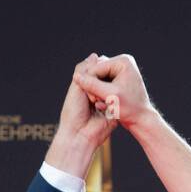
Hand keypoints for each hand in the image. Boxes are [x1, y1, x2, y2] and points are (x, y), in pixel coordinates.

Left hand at [45, 54, 117, 177]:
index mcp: (84, 88)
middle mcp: (95, 94)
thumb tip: (96, 55)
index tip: (101, 67)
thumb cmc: (74, 111)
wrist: (80, 135)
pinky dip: (114, 100)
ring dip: (109, 90)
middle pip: (105, 79)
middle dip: (105, 79)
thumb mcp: (77, 87)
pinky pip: (116, 101)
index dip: (98, 69)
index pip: (95, 72)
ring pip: (112, 89)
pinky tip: (112, 100)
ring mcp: (105, 103)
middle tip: (104, 80)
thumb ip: (85, 71)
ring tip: (103, 95)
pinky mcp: (113, 112)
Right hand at [72, 53, 154, 133]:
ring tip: (100, 103)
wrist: (142, 119)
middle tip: (95, 101)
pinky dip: (100, 93)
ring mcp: (119, 70)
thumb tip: (76, 76)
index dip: (90, 83)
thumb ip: (92, 85)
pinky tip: (103, 103)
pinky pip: (101, 83)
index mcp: (123, 61)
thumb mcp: (110, 96)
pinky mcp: (117, 79)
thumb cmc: (130, 108)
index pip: (96, 68)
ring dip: (95, 91)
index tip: (92, 99)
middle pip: (96, 71)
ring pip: (97, 78)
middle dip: (93, 86)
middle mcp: (122, 62)